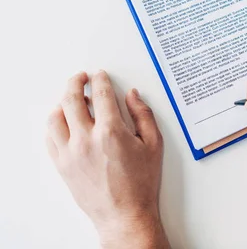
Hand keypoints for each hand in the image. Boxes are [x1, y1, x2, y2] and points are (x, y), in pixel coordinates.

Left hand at [46, 71, 168, 248]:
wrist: (125, 214)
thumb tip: (132, 96)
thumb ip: (143, 115)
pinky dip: (54, 125)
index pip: (101, 94)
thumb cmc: (141, 182)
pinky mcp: (62, 165)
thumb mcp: (154, 144)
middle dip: (76, 82)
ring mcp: (70, 153)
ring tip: (71, 100)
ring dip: (62, 103)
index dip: (100, 80)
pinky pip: (50, 138)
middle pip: (72, 99)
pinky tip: (63, 122)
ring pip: (55, 117)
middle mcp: (86, 140)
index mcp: (111, 132)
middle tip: (81, 77)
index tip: (99, 75)